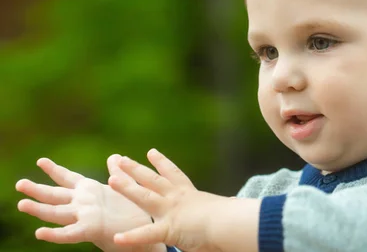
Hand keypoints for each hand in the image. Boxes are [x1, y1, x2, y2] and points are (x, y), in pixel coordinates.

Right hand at [16, 155, 164, 251]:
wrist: (145, 232)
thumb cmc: (133, 212)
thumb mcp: (125, 188)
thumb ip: (117, 173)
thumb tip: (114, 156)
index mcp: (90, 190)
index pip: (68, 178)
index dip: (54, 170)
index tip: (41, 160)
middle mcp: (83, 202)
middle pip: (55, 195)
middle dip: (37, 189)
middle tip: (19, 183)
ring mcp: (85, 216)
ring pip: (57, 212)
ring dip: (38, 209)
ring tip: (21, 204)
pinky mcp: (91, 230)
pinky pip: (69, 233)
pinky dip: (54, 234)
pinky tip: (39, 232)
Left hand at [108, 149, 225, 251]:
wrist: (231, 223)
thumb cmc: (232, 218)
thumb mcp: (222, 210)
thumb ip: (220, 209)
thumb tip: (232, 207)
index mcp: (191, 194)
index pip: (174, 175)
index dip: (162, 163)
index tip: (151, 152)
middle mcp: (178, 198)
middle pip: (153, 180)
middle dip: (136, 169)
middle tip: (121, 159)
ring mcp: (171, 211)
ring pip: (144, 197)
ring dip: (127, 188)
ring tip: (111, 179)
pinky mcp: (169, 228)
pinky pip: (147, 233)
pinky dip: (132, 237)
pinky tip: (117, 238)